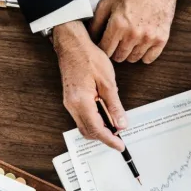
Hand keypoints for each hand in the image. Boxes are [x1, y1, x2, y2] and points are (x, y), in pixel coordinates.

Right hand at [53, 21, 127, 150]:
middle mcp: (72, 105)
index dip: (109, 140)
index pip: (96, 129)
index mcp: (81, 101)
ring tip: (115, 125)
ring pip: (84, 125)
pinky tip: (105, 114)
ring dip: (99, 128)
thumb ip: (114, 105)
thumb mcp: (108, 82)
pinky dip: (94, 120)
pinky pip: (82, 116)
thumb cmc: (89, 58)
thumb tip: (121, 123)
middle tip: (120, 137)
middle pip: (88, 131)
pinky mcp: (71, 99)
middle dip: (104, 137)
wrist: (72, 45)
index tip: (120, 146)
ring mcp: (69, 103)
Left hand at [89, 0, 179, 63]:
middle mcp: (133, 34)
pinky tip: (142, 45)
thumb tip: (90, 37)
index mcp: (118, 24)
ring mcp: (148, 38)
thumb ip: (96, 21)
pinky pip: (149, 59)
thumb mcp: (109, 1)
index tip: (105, 44)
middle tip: (117, 42)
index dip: (103, 48)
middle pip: (119, 57)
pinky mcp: (161, 39)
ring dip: (129, 53)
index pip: (105, 50)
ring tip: (130, 41)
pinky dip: (144, 54)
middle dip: (115, 51)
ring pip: (133, 59)